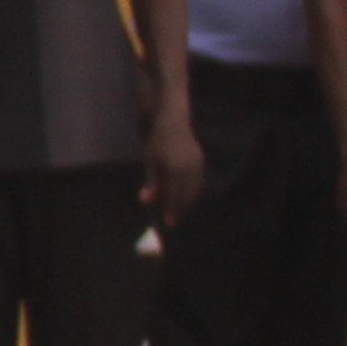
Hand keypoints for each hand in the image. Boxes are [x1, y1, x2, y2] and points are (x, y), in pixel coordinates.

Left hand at [143, 117, 204, 233]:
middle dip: (181, 210)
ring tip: (182, 211)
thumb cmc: (157, 142)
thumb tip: (146, 202)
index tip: (169, 224)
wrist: (172, 121)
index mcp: (175, 171)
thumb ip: (151, 183)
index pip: (175, 197)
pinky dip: (193, 192)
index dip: (172, 211)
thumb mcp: (151, 162)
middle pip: (186, 196)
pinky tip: (188, 197)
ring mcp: (197, 166)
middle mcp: (189, 170)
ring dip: (188, 202)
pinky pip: (198, 183)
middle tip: (175, 221)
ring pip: (194, 191)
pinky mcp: (201, 163)